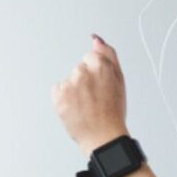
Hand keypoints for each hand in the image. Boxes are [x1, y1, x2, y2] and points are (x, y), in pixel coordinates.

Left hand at [51, 34, 128, 155]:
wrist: (103, 137)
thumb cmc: (113, 112)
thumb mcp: (119, 80)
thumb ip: (108, 55)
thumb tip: (96, 40)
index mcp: (102, 66)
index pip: (90, 58)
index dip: (96, 74)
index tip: (100, 87)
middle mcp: (84, 72)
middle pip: (78, 69)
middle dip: (84, 81)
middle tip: (94, 99)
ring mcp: (70, 84)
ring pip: (68, 80)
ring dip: (73, 90)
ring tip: (85, 106)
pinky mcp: (59, 96)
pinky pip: (57, 90)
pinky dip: (63, 98)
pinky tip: (75, 108)